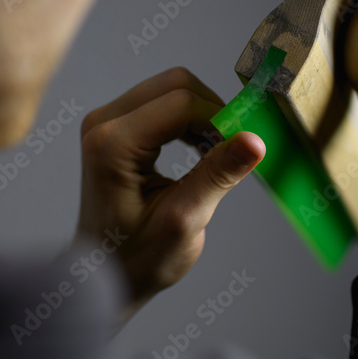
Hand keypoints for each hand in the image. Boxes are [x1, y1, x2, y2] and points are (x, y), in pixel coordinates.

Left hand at [76, 67, 264, 313]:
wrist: (102, 273)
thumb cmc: (137, 258)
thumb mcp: (184, 221)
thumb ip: (217, 175)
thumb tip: (255, 140)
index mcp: (112, 145)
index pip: (182, 104)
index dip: (221, 119)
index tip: (246, 149)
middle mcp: (103, 123)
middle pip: (176, 85)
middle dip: (213, 112)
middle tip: (233, 151)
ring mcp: (105, 121)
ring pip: (171, 89)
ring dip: (202, 115)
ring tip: (216, 156)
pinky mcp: (114, 125)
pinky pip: (161, 102)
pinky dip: (188, 120)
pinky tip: (200, 151)